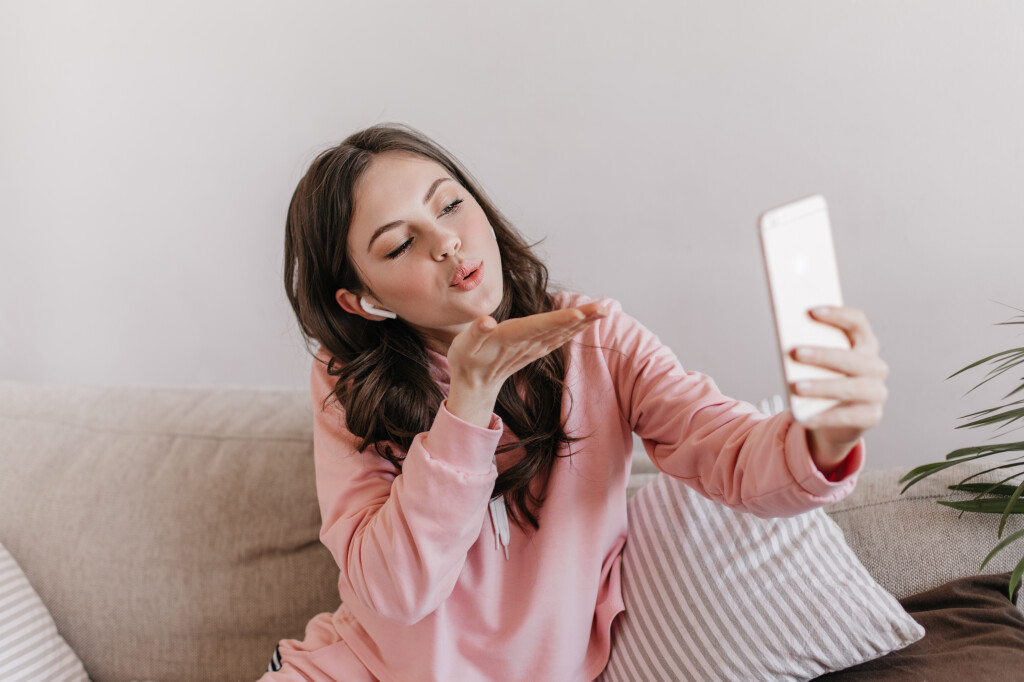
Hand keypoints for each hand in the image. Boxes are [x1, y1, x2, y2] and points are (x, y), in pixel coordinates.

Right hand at [445, 301, 608, 426]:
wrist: (474, 384)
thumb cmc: (466, 360)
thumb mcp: (463, 346)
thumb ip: (475, 333)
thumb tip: (487, 322)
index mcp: (510, 338)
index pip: (538, 326)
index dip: (559, 320)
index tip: (579, 313)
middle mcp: (527, 343)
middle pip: (558, 328)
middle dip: (581, 318)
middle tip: (604, 308)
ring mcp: (533, 348)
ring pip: (563, 333)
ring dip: (583, 322)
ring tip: (603, 311)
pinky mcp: (535, 350)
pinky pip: (559, 339)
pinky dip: (574, 329)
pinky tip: (586, 322)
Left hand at [789, 306, 888, 474]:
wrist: (834, 417)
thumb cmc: (822, 379)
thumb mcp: (816, 362)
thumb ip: (810, 348)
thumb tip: (788, 342)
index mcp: (865, 343)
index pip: (857, 321)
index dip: (837, 314)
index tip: (811, 311)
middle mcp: (876, 366)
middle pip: (854, 357)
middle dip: (824, 354)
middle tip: (796, 352)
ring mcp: (877, 392)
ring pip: (852, 388)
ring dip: (823, 386)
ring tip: (797, 387)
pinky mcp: (871, 416)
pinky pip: (848, 416)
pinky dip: (824, 416)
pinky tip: (802, 416)